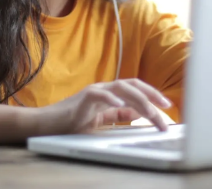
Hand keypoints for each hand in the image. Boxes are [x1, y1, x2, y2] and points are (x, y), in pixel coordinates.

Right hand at [34, 79, 172, 134]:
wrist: (45, 125)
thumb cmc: (70, 123)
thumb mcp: (100, 121)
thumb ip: (117, 115)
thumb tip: (137, 114)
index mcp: (109, 94)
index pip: (135, 90)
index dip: (152, 95)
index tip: (166, 107)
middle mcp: (103, 89)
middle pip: (133, 85)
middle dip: (152, 94)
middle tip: (166, 106)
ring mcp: (93, 91)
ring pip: (121, 88)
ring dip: (139, 99)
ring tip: (151, 111)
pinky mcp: (83, 98)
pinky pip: (100, 95)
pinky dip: (112, 98)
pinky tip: (121, 105)